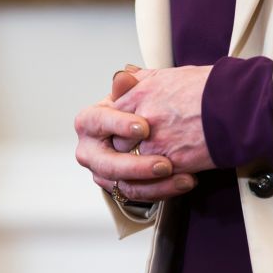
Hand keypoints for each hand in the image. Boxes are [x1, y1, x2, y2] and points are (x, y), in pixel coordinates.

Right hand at [75, 65, 196, 204]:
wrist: (141, 129)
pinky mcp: (118, 188)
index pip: (98, 121)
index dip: (119, 124)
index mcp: (88, 121)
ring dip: (156, 184)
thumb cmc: (134, 107)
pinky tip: (184, 181)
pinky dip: (162, 190)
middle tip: (165, 164)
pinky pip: (139, 195)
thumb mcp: (133, 92)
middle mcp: (90, 150)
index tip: (144, 127)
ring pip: (125, 185)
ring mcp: (102, 172)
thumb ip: (130, 86)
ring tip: (183, 177)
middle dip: (137, 166)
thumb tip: (124, 77)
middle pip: (108, 163)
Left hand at [113, 65, 213, 177]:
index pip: (112, 117)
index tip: (127, 132)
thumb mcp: (168, 74)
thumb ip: (141, 78)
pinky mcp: (174, 163)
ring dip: (143, 167)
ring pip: (134, 165)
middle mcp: (143, 120)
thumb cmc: (210, 87)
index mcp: (139, 95)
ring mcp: (157, 143)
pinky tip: (172, 174)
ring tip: (155, 164)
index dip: (119, 128)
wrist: (238, 104)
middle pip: (119, 144)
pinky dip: (161, 179)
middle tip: (139, 151)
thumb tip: (127, 77)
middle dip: (127, 150)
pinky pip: (156, 178)